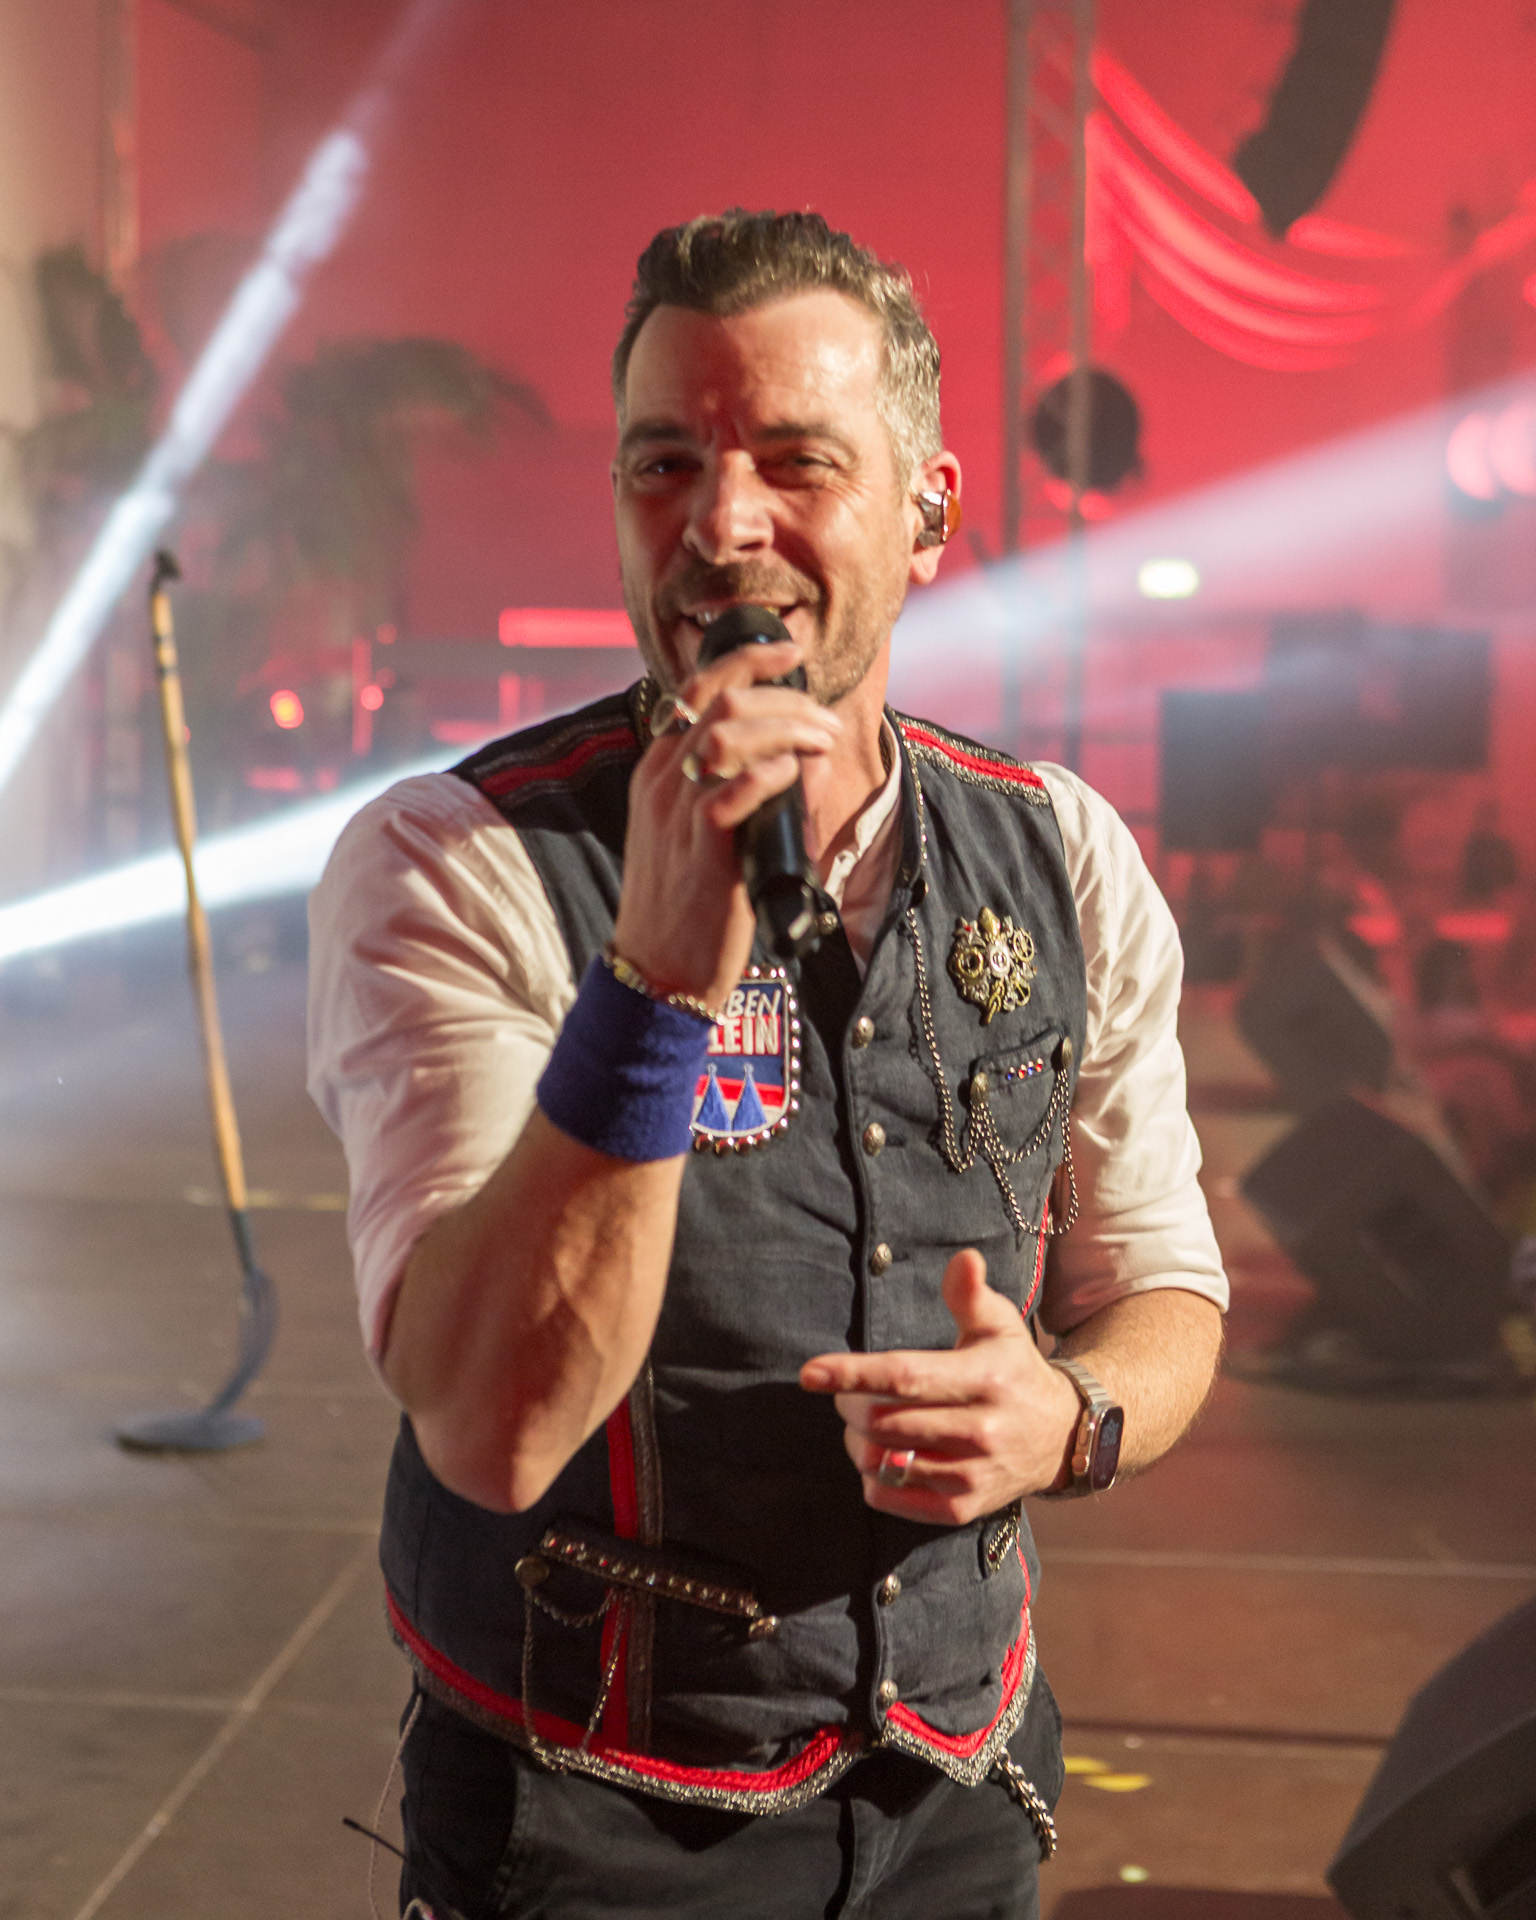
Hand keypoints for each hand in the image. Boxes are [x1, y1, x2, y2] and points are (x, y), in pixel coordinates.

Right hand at [614, 641, 837, 1009]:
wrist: (658, 969)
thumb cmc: (686, 900)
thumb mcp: (693, 831)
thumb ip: (730, 788)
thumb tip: (797, 758)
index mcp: (656, 769)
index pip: (694, 688)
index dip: (747, 661)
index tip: (792, 654)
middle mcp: (661, 782)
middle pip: (718, 701)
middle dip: (783, 698)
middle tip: (824, 718)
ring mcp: (676, 816)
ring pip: (725, 737)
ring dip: (786, 728)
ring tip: (822, 741)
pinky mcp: (701, 852)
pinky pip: (730, 794)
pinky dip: (770, 774)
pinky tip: (795, 772)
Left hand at [799, 1250, 1081, 1524]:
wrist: (1061, 1437)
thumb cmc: (1013, 1370)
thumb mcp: (999, 1325)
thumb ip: (970, 1293)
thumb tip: (964, 1258)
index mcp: (985, 1378)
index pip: (906, 1377)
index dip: (852, 1374)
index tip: (810, 1372)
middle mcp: (981, 1430)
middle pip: (883, 1421)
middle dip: (848, 1404)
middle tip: (848, 1392)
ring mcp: (971, 1474)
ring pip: (881, 1460)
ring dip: (855, 1439)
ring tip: (864, 1422)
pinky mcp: (961, 1507)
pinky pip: (890, 1497)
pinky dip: (871, 1476)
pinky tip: (882, 1453)